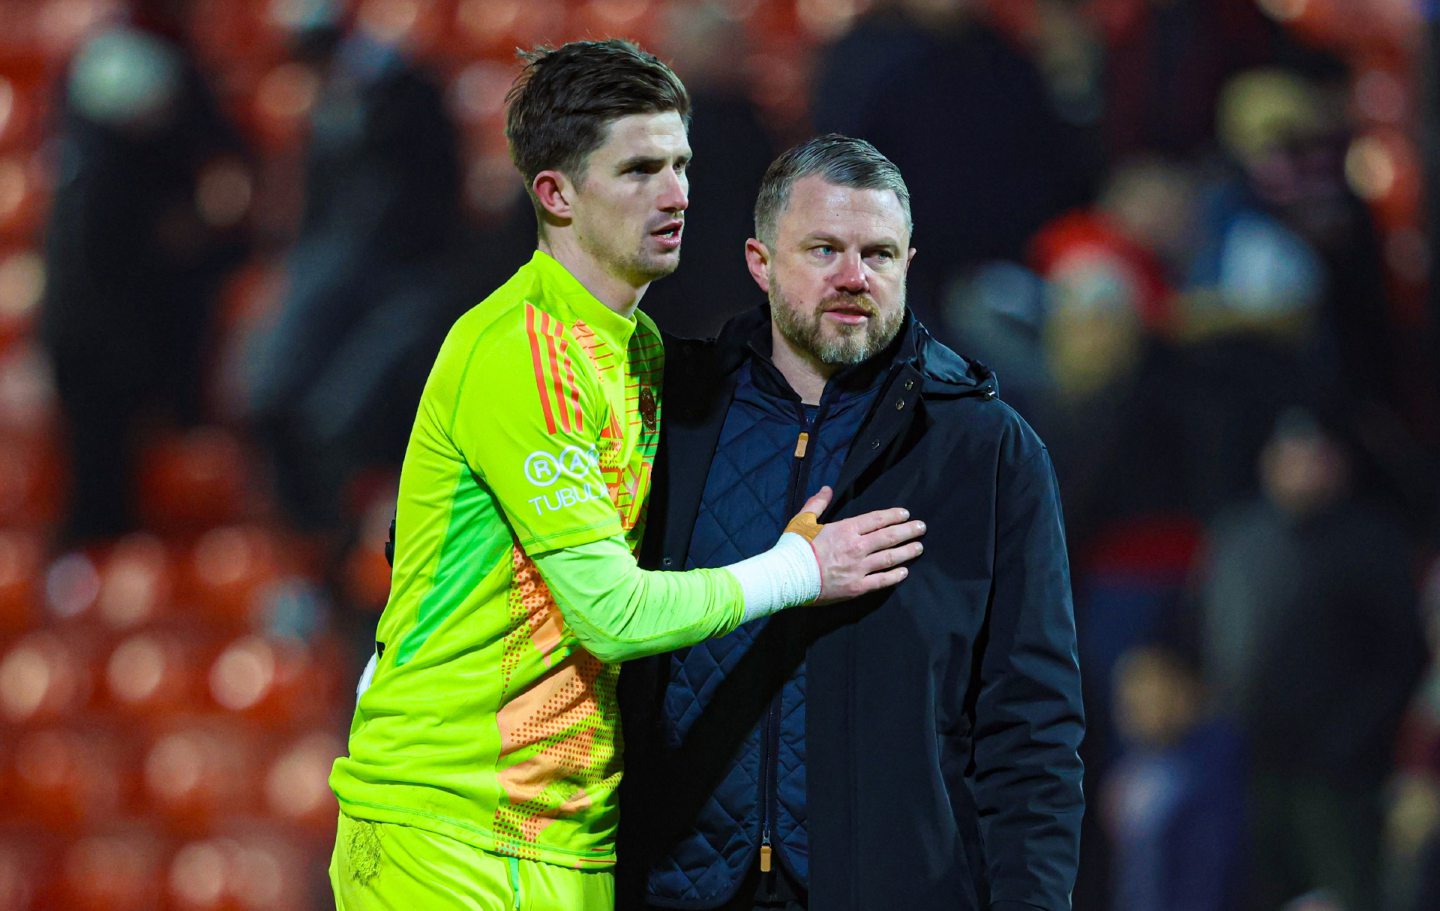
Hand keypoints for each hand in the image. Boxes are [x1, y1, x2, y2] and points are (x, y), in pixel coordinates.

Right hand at [793, 486, 924, 603]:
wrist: (787, 577)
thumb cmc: (793, 547)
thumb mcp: (803, 520)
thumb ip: (817, 503)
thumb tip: (827, 489)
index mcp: (845, 529)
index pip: (876, 519)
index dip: (893, 515)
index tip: (905, 514)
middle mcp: (856, 547)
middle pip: (889, 537)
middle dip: (907, 531)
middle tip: (922, 527)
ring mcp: (858, 568)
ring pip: (890, 558)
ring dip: (906, 552)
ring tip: (919, 547)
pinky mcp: (856, 587)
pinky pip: (881, 581)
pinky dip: (894, 576)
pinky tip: (904, 572)